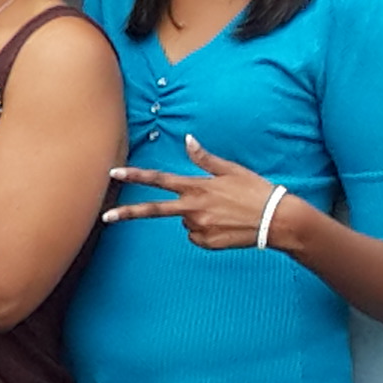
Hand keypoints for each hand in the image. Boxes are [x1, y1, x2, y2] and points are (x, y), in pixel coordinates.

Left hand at [98, 141, 294, 249]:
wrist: (276, 221)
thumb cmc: (256, 190)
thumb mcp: (231, 169)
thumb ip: (204, 158)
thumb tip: (187, 139)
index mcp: (197, 187)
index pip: (159, 179)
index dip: (135, 176)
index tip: (114, 173)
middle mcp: (193, 209)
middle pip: (154, 210)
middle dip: (127, 213)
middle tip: (105, 216)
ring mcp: (199, 228)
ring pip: (185, 222)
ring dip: (197, 216)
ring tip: (224, 212)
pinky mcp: (207, 243)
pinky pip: (197, 236)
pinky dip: (206, 231)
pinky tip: (226, 226)